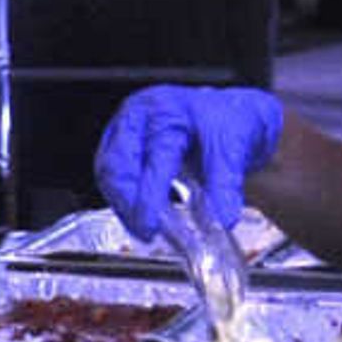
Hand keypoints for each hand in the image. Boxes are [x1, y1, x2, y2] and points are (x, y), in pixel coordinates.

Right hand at [95, 85, 284, 242]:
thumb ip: (225, 185)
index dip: (148, 196)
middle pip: (116, 166)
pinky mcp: (120, 147)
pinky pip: (111, 177)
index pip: (152, 158)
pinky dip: (124, 201)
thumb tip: (222, 219)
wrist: (228, 115)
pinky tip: (140, 217)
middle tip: (146, 232)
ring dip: (123, 206)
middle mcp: (138, 116)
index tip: (151, 226)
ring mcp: (124, 130)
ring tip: (144, 230)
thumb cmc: (226, 121)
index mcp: (165, 109)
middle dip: (128, 204)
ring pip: (108, 174)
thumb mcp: (233, 149)